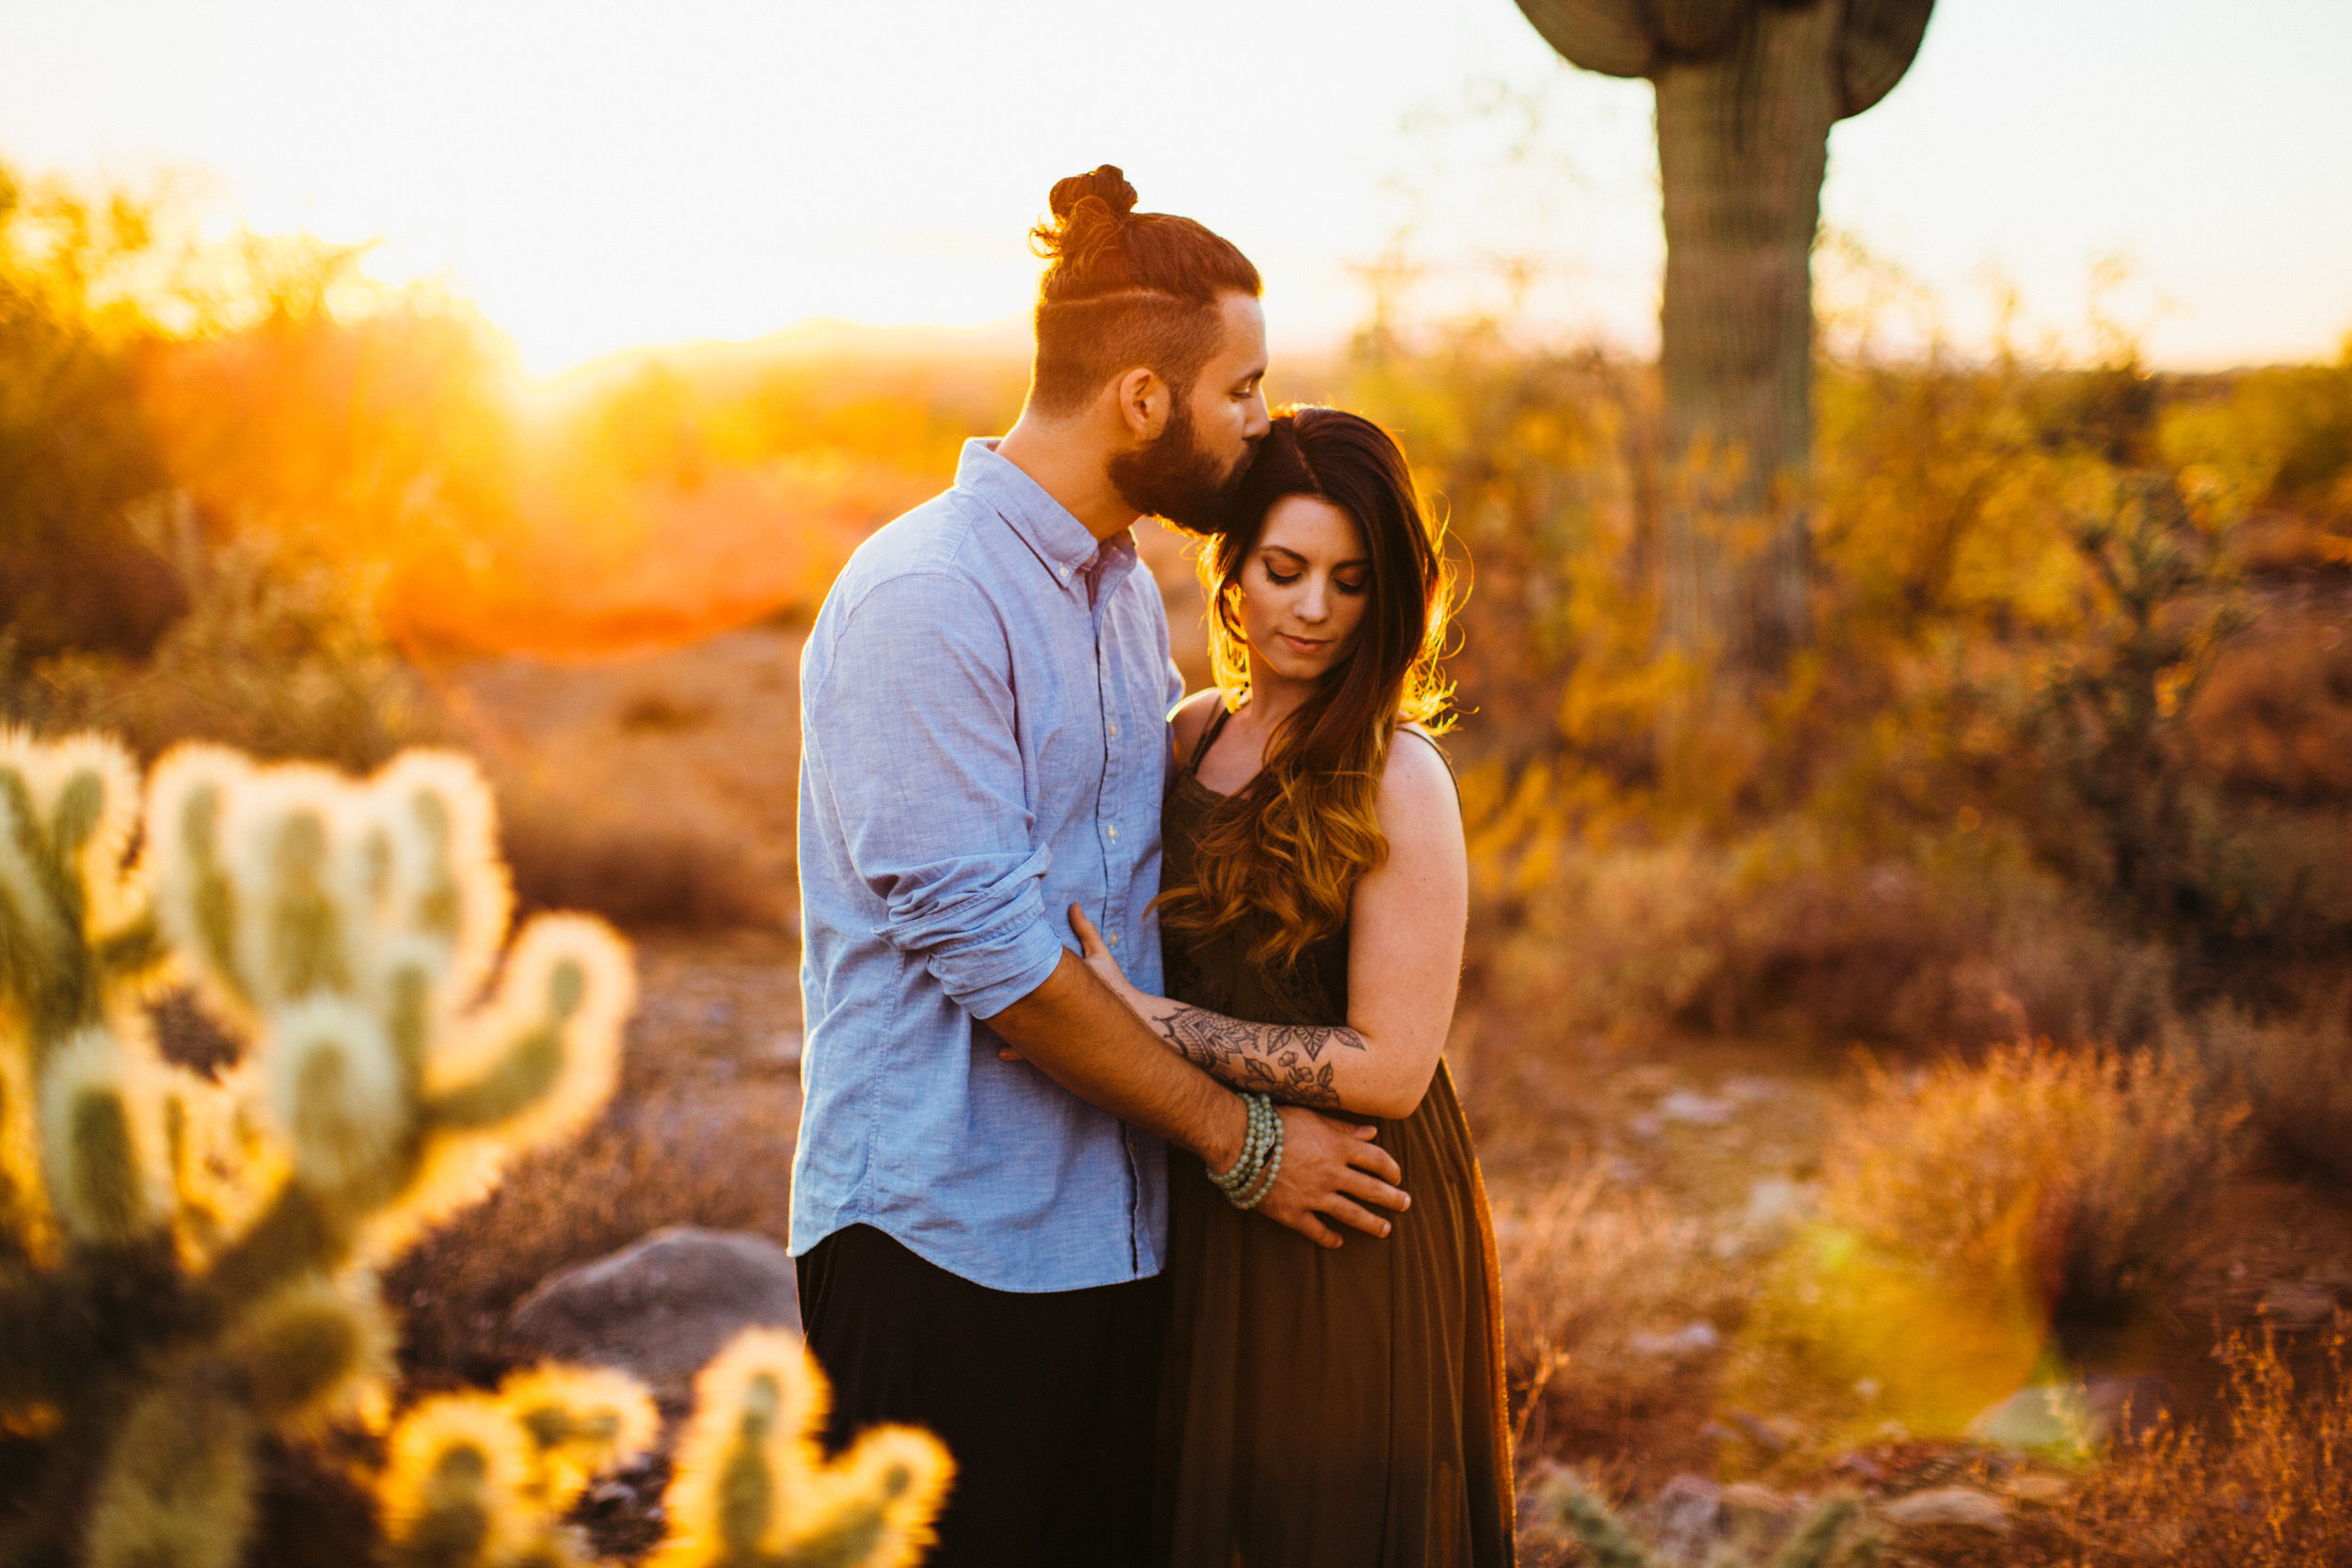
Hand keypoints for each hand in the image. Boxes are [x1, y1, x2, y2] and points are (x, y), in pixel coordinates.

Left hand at [998, 905, 1156, 1062]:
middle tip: (972, 1000)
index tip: (985, 969)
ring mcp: (1059, 1029)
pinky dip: (1018, 1050)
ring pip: (1025, 1034)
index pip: (1027, 979)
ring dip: (1006, 1033)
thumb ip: (1086, 931)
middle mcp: (1057, 1010)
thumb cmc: (1115, 986)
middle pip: (1020, 1007)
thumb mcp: (1100, 957)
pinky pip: (1034, 1049)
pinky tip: (1002, 1054)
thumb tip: (1074, 904)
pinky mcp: (1063, 1042)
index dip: (1005, 975)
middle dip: (997, 1005)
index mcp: (1059, 987)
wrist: (1135, 1018)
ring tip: (984, 1033)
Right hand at [1255, 1106, 1408, 1248]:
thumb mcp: (1313, 1117)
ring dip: (1372, 1223)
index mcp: (1338, 1148)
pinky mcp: (1293, 1213)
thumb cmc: (1275, 1123)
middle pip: (1371, 1190)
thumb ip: (1343, 1128)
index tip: (1396, 1176)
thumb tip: (1372, 1132)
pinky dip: (1328, 1238)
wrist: (1239, 1142)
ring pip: (1351, 1214)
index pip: (1377, 1160)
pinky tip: (1338, 1242)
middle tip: (1406, 1205)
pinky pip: (1316, 1230)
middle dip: (1393, 1199)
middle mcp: (1331, 1174)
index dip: (1391, 1169)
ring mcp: (1313, 1196)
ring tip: (1386, 1229)